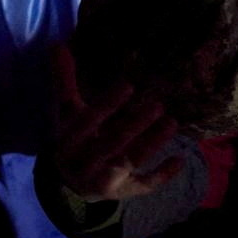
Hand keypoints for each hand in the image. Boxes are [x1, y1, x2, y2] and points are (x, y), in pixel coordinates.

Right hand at [51, 44, 183, 202]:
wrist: (71, 186)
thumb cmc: (75, 139)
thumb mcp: (67, 114)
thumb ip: (64, 81)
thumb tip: (57, 45)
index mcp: (66, 143)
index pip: (86, 123)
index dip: (107, 105)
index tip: (128, 85)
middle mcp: (83, 165)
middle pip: (110, 144)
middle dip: (134, 126)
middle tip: (158, 105)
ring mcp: (103, 182)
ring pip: (129, 162)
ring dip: (151, 144)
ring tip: (172, 122)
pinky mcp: (123, 193)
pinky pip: (143, 186)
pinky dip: (162, 175)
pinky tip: (180, 159)